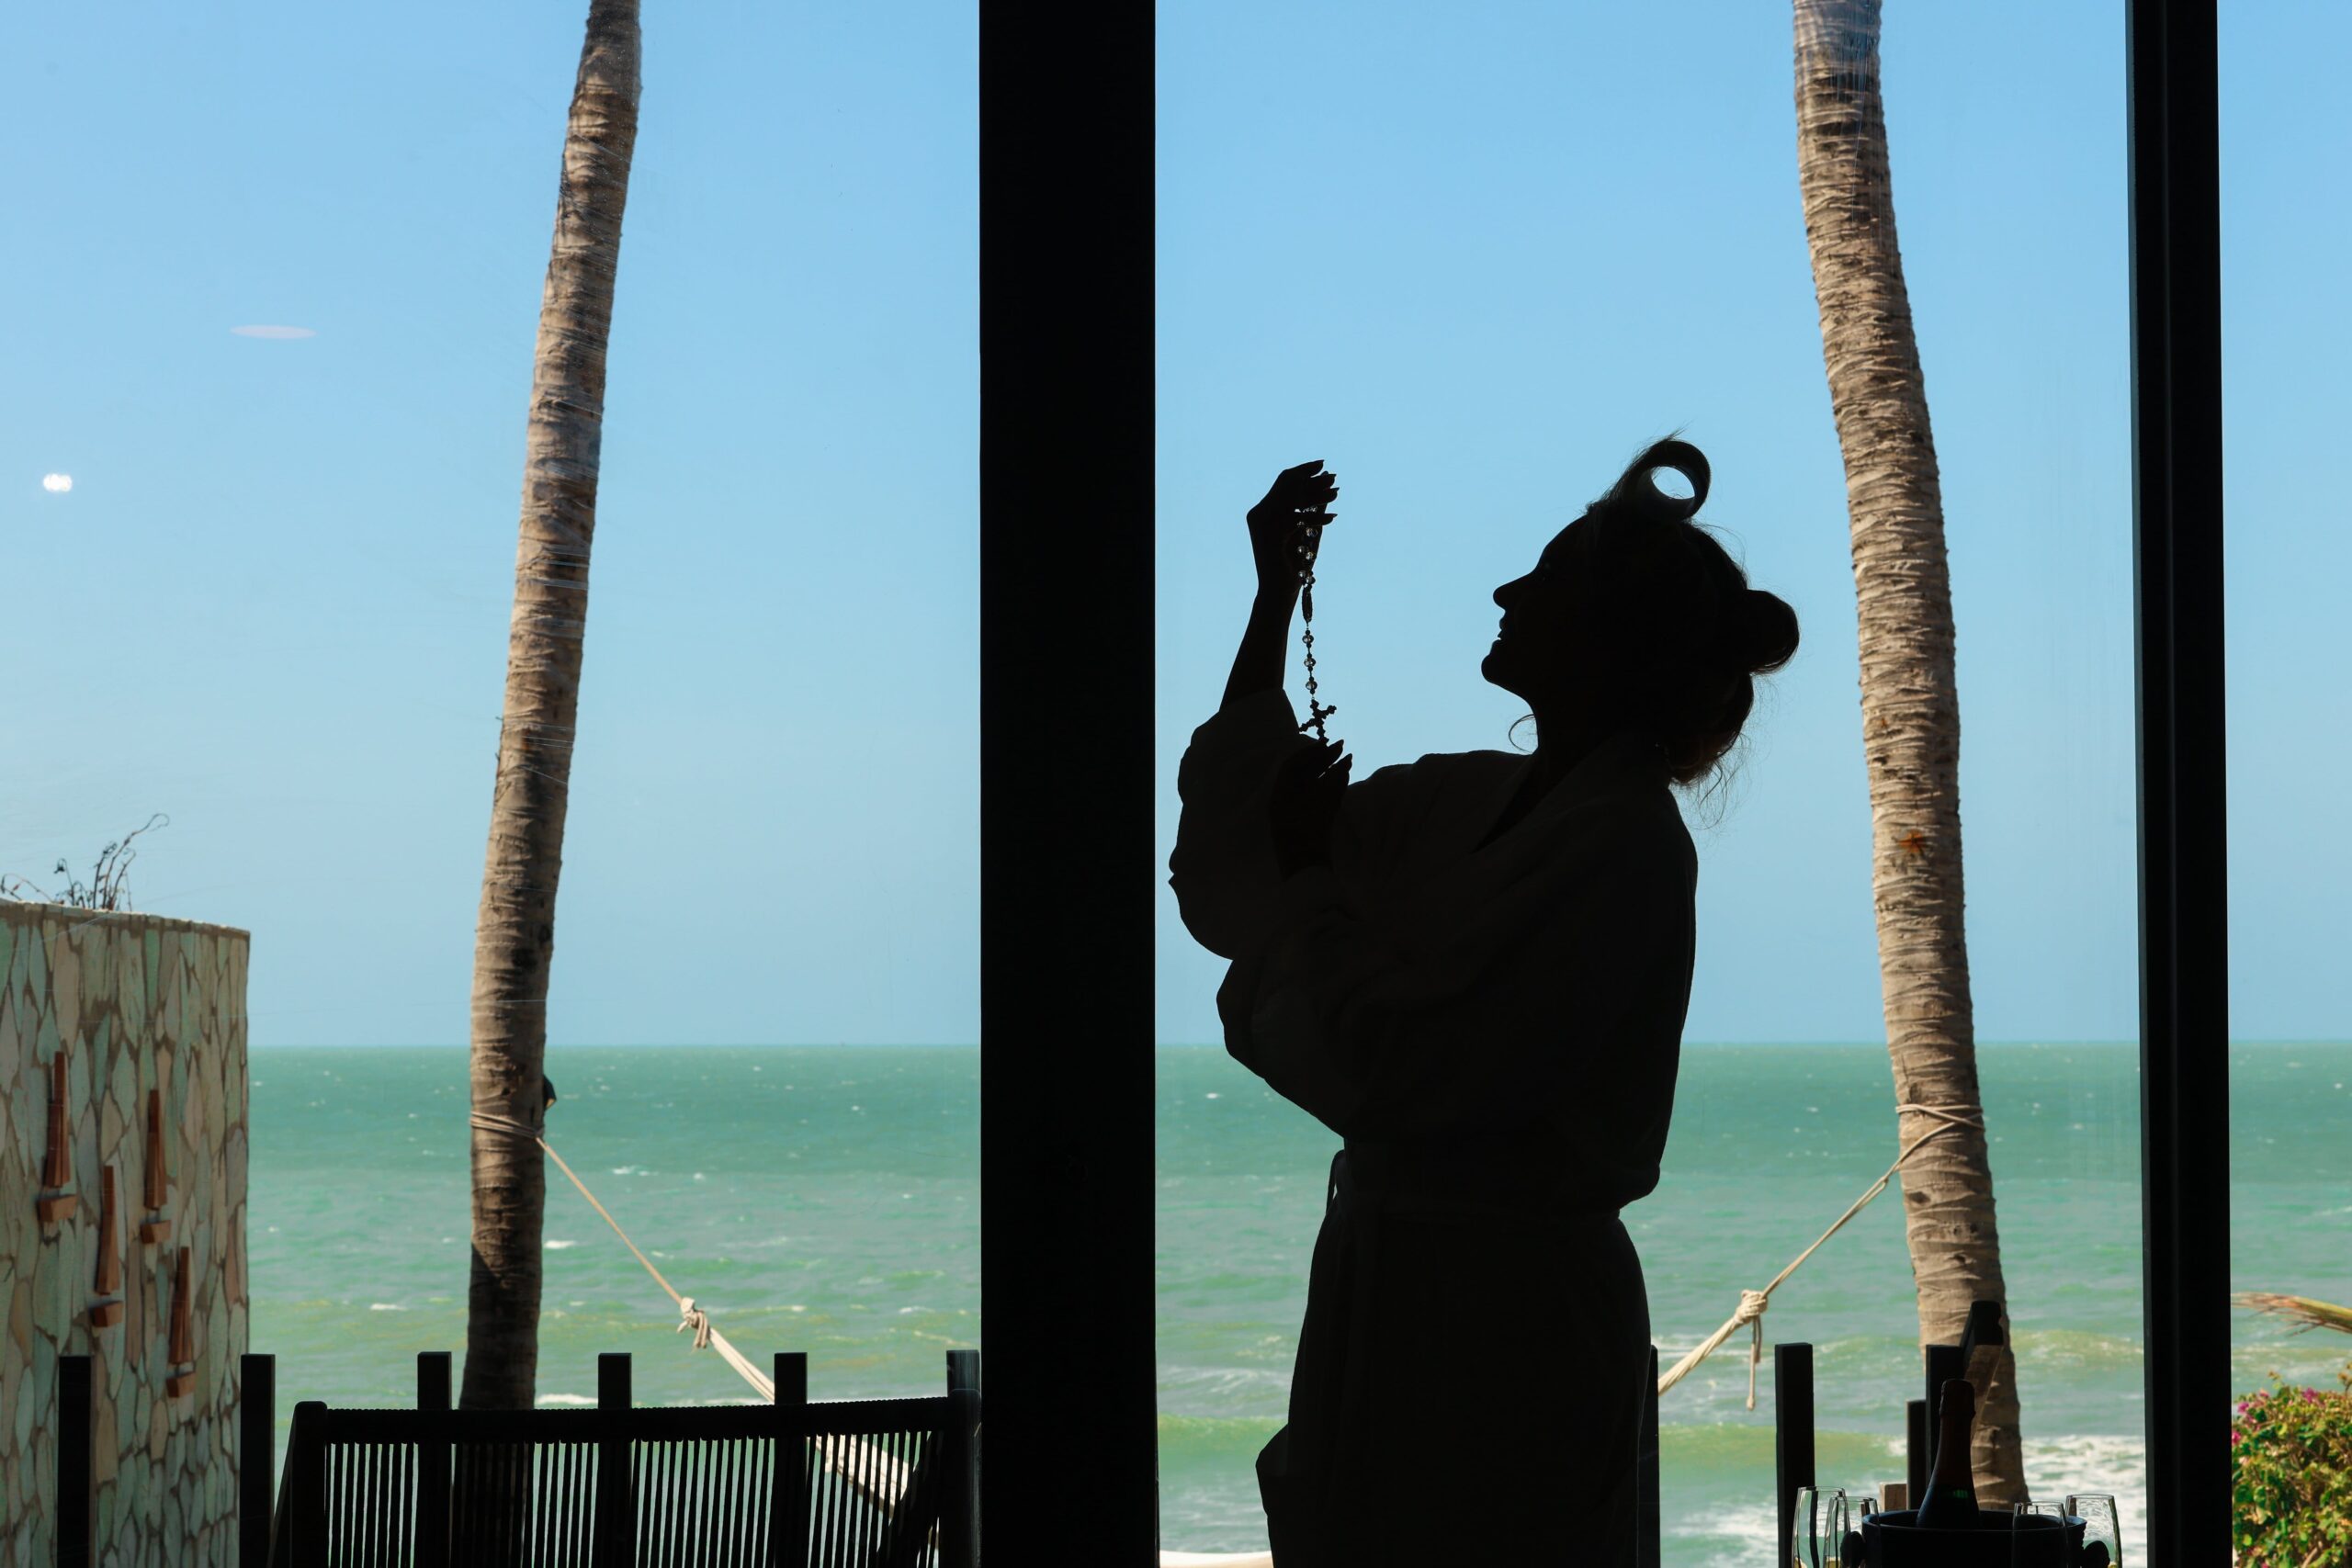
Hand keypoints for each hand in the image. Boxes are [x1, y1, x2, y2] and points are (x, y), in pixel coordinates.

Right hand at [1247, 460, 1338, 599]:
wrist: (1277, 592)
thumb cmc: (1291, 566)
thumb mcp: (1307, 533)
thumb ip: (1314, 511)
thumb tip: (1327, 489)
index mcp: (1262, 512)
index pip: (1282, 481)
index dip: (1303, 470)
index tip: (1323, 464)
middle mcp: (1258, 514)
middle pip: (1287, 485)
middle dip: (1312, 480)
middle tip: (1334, 478)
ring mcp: (1261, 523)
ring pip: (1292, 500)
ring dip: (1316, 496)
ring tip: (1336, 494)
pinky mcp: (1269, 534)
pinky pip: (1296, 519)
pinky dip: (1316, 518)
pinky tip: (1332, 518)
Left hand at [1268, 737, 1351, 877]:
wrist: (1307, 876)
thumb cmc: (1308, 841)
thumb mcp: (1319, 809)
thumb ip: (1333, 785)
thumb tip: (1344, 764)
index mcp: (1279, 798)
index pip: (1292, 766)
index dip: (1310, 752)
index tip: (1328, 743)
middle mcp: (1285, 804)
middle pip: (1303, 775)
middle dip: (1322, 760)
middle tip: (1342, 747)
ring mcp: (1296, 815)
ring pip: (1312, 787)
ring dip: (1329, 772)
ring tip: (1348, 760)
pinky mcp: (1308, 826)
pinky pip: (1319, 800)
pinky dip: (1332, 787)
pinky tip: (1344, 776)